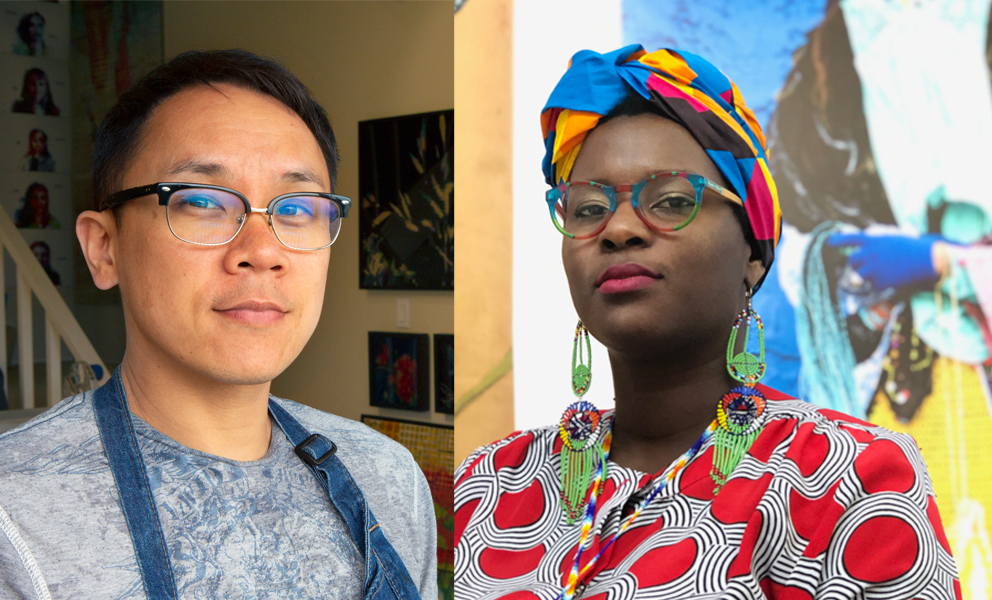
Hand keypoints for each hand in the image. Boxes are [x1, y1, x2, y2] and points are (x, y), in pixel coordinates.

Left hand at [827, 232, 941, 289]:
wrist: (925, 259)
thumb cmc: (908, 247)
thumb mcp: (890, 238)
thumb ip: (873, 240)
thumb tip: (855, 236)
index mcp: (873, 241)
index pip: (850, 239)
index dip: (838, 240)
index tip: (829, 242)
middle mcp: (870, 254)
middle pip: (851, 261)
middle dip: (855, 264)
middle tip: (863, 265)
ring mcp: (874, 268)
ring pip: (856, 275)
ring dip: (858, 276)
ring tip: (863, 278)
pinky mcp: (881, 282)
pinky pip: (872, 285)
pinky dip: (878, 283)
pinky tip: (889, 279)